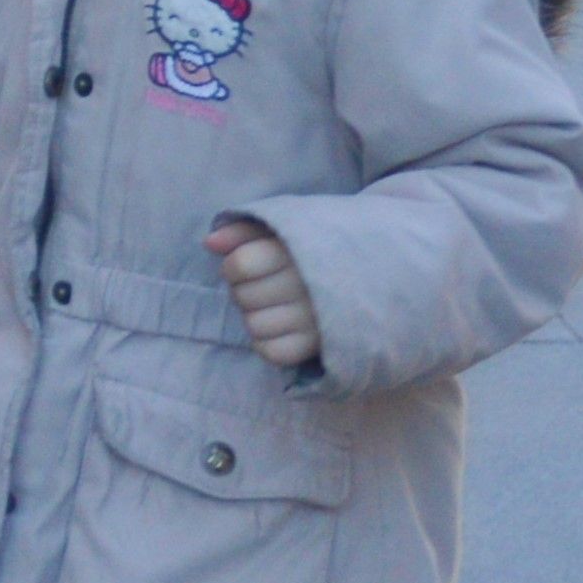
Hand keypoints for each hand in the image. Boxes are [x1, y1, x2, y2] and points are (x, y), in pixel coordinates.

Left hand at [208, 217, 319, 368]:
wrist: (373, 272)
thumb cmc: (313, 250)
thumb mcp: (280, 230)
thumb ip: (241, 231)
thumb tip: (209, 244)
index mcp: (296, 253)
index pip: (239, 266)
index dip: (233, 267)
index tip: (246, 266)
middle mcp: (306, 287)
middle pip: (243, 298)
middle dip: (244, 291)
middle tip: (264, 287)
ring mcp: (315, 319)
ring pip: (255, 326)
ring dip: (254, 317)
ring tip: (272, 307)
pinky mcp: (320, 346)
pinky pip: (273, 353)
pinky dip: (267, 343)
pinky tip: (277, 329)